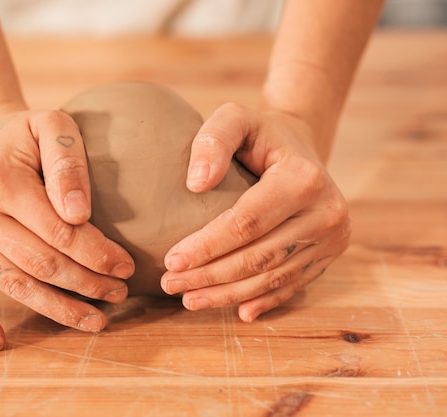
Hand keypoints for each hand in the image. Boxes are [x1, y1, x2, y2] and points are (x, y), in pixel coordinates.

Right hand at [0, 106, 134, 350]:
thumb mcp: (53, 125)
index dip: (98, 255)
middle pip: (40, 263)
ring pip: (13, 284)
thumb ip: (69, 163)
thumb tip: (79, 214)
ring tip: (94, 321)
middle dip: (87, 284)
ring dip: (57, 308)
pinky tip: (0, 342)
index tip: (127, 267)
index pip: (60, 233)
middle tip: (119, 294)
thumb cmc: (27, 135)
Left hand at [160, 102, 350, 320]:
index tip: (171, 261)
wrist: (301, 148)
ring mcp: (332, 237)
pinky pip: (293, 284)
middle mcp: (325, 212)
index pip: (245, 223)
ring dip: (229, 294)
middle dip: (210, 276)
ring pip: (273, 277)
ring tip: (190, 299)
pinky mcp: (329, 253)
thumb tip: (196, 184)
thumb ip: (213, 140)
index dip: (206, 246)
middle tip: (171, 285)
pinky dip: (264, 300)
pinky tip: (239, 312)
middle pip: (258, 257)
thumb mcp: (235, 118)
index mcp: (302, 179)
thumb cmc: (260, 134)